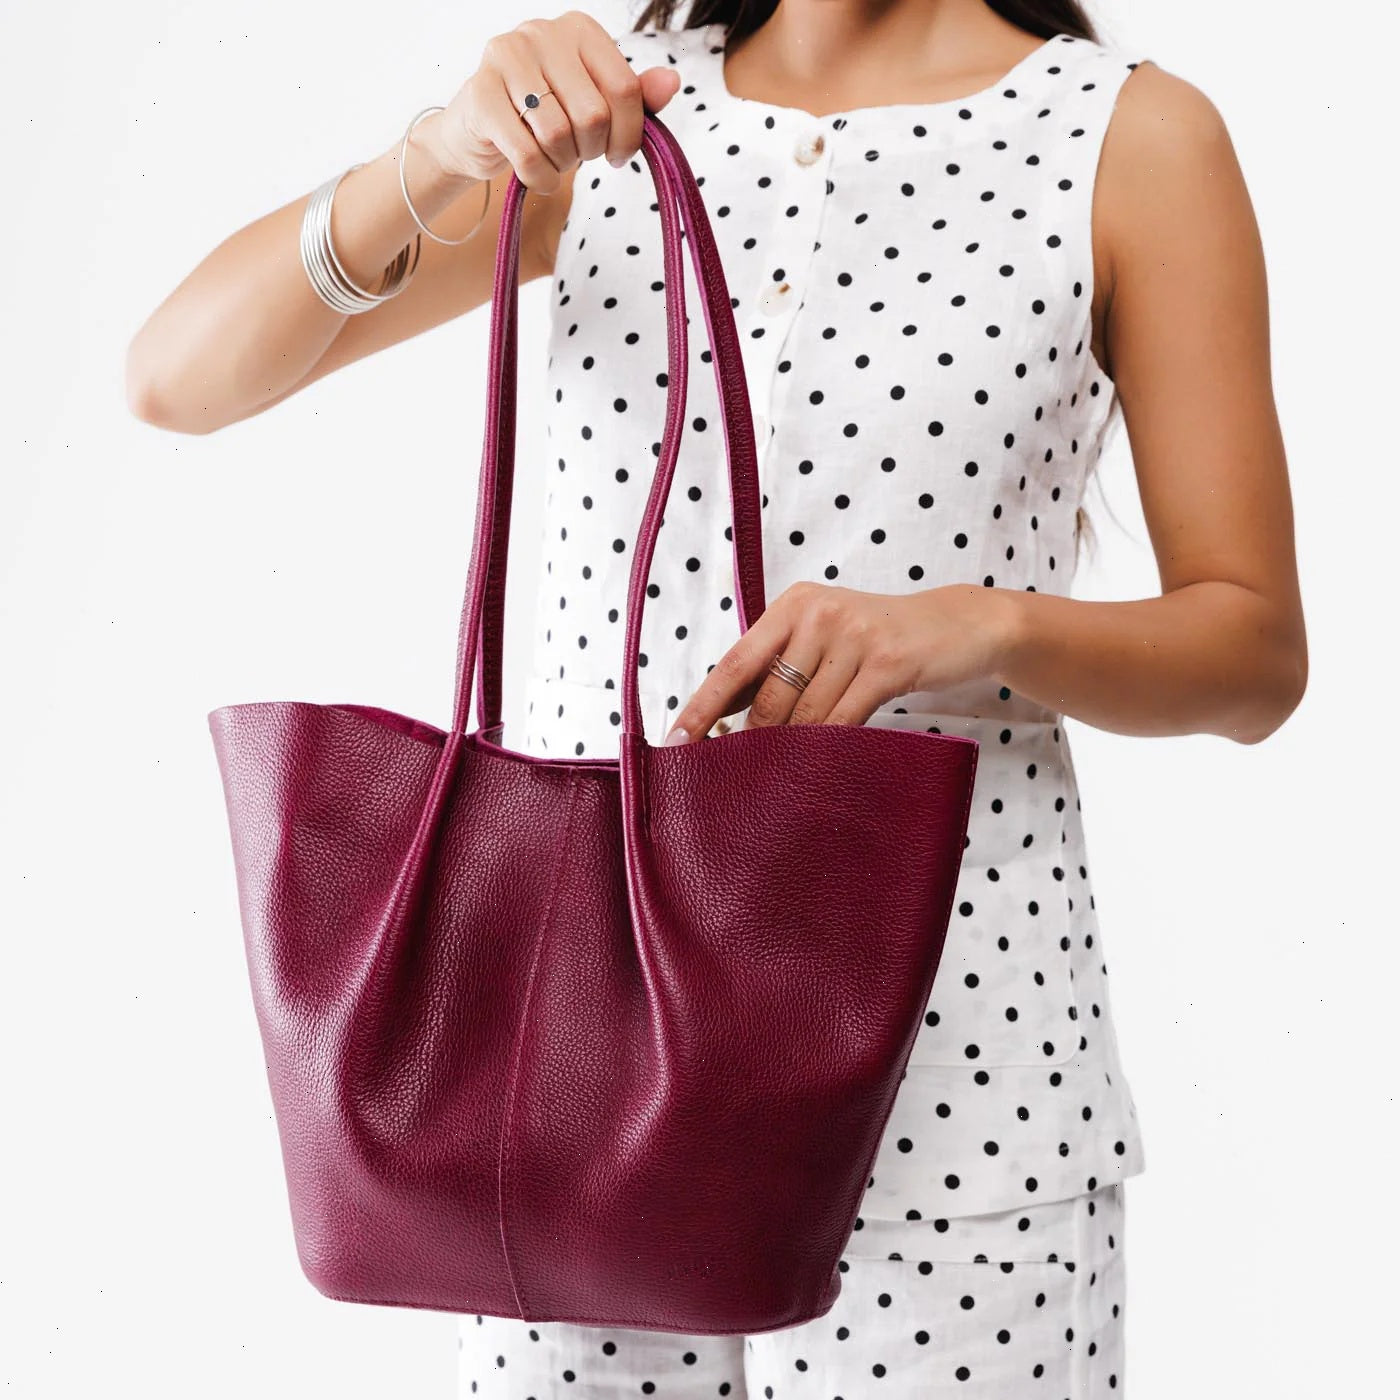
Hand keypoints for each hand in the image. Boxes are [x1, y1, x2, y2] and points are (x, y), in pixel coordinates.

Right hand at [422, 12, 682, 192]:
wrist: (479, 130)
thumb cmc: (546, 115)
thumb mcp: (595, 102)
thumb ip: (634, 96)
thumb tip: (672, 82)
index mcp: (580, 30)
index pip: (625, 90)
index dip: (629, 136)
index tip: (618, 154)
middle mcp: (542, 33)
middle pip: (593, 115)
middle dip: (590, 150)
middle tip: (577, 153)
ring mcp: (506, 57)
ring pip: (558, 135)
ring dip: (563, 164)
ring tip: (554, 157)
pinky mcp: (481, 94)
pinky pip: (527, 154)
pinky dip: (540, 179)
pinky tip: (538, 175)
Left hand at [661, 582, 1021, 744]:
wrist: (955, 627)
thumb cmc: (879, 639)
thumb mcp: (826, 637)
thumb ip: (782, 666)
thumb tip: (724, 718)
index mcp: (793, 605)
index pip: (735, 661)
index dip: (703, 704)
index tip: (676, 738)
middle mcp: (818, 613)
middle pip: (769, 696)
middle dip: (752, 741)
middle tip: (738, 775)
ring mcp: (853, 636)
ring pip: (805, 714)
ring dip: (791, 750)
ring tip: (781, 776)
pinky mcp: (886, 663)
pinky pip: (843, 719)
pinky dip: (829, 745)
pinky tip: (821, 763)